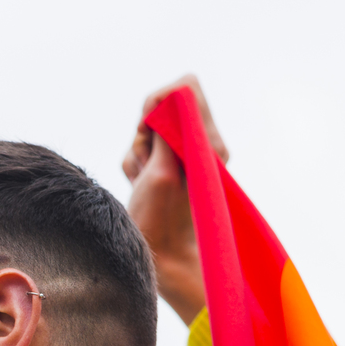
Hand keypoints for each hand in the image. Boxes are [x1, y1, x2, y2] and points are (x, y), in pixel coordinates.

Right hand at [122, 75, 226, 326]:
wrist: (163, 256)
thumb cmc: (162, 220)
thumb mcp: (160, 172)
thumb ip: (166, 132)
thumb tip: (172, 97)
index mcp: (208, 142)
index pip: (186, 89)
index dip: (160, 100)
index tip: (148, 125)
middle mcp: (200, 145)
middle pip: (161, 108)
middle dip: (145, 131)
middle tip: (147, 163)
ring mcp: (183, 155)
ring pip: (147, 131)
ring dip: (138, 152)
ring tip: (143, 180)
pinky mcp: (169, 166)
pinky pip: (142, 150)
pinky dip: (136, 165)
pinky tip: (141, 185)